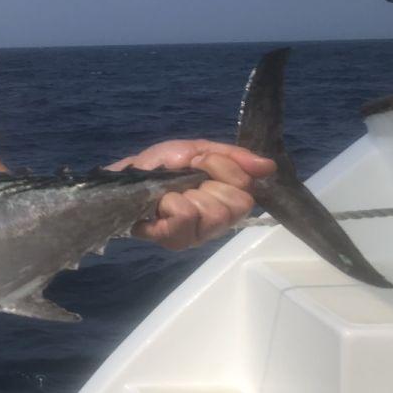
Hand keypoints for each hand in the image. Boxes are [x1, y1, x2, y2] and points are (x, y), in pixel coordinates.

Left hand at [108, 139, 275, 250]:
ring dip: (189, 193)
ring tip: (171, 193)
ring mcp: (198, 235)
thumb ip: (233, 158)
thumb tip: (269, 166)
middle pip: (238, 205)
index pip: (248, 189)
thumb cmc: (160, 166)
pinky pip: (186, 216)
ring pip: (215, 213)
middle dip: (208, 180)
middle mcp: (217, 223)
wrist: (123, 178)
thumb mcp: (196, 150)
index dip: (224, 169)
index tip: (200, 162)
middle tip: (186, 178)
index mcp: (227, 199)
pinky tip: (160, 204)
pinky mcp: (176, 241)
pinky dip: (172, 202)